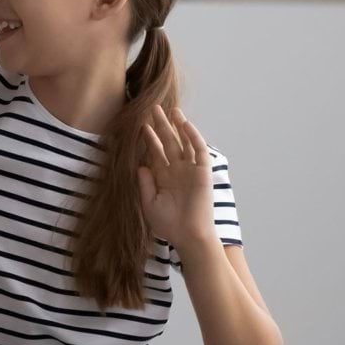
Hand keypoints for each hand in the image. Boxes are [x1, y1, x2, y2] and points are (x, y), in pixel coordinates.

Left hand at [137, 105, 216, 251]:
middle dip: (162, 126)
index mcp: (164, 177)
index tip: (142, 125)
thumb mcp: (149, 203)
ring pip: (184, 142)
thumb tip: (140, 165)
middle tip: (154, 108)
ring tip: (172, 110)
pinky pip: (199, 151)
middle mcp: (177, 170)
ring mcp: (191, 170)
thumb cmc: (169, 224)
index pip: (156, 153)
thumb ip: (144, 184)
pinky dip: (193, 137)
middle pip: (169, 142)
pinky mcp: (203, 172)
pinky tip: (185, 125)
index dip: (149, 139)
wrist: (188, 235)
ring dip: (179, 126)